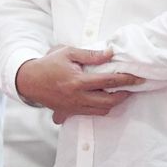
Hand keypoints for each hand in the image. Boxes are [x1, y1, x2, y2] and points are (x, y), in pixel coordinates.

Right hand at [15, 46, 143, 124]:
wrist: (29, 81)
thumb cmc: (48, 64)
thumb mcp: (68, 52)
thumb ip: (90, 54)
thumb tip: (109, 53)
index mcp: (78, 81)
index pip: (108, 81)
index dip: (125, 79)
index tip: (137, 78)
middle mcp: (77, 97)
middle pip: (108, 101)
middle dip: (123, 96)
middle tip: (131, 88)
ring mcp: (73, 107)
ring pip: (101, 111)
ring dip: (113, 103)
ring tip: (118, 93)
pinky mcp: (69, 112)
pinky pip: (90, 114)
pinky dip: (100, 108)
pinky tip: (103, 99)